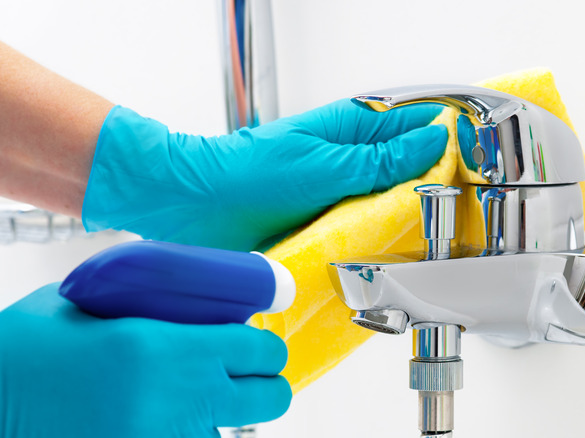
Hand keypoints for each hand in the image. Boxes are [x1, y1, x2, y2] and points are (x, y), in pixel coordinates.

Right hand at [0, 284, 290, 436]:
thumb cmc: (30, 346)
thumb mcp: (96, 305)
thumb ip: (153, 307)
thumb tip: (194, 306)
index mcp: (171, 349)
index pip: (262, 349)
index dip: (265, 346)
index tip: (255, 344)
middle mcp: (180, 400)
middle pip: (272, 398)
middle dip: (263, 385)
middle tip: (240, 377)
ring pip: (232, 432)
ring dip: (220, 416)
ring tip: (186, 403)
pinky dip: (187, 433)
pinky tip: (164, 420)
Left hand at [82, 99, 446, 250]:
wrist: (193, 209)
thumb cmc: (247, 174)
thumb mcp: (325, 164)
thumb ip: (382, 159)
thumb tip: (434, 142)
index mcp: (352, 130)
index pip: (417, 127)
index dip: (449, 143)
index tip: (477, 164)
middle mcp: (349, 162)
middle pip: (410, 171)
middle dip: (434, 190)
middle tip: (457, 212)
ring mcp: (340, 197)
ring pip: (391, 207)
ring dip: (406, 223)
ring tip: (428, 239)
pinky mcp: (327, 229)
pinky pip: (365, 235)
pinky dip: (379, 245)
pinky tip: (391, 258)